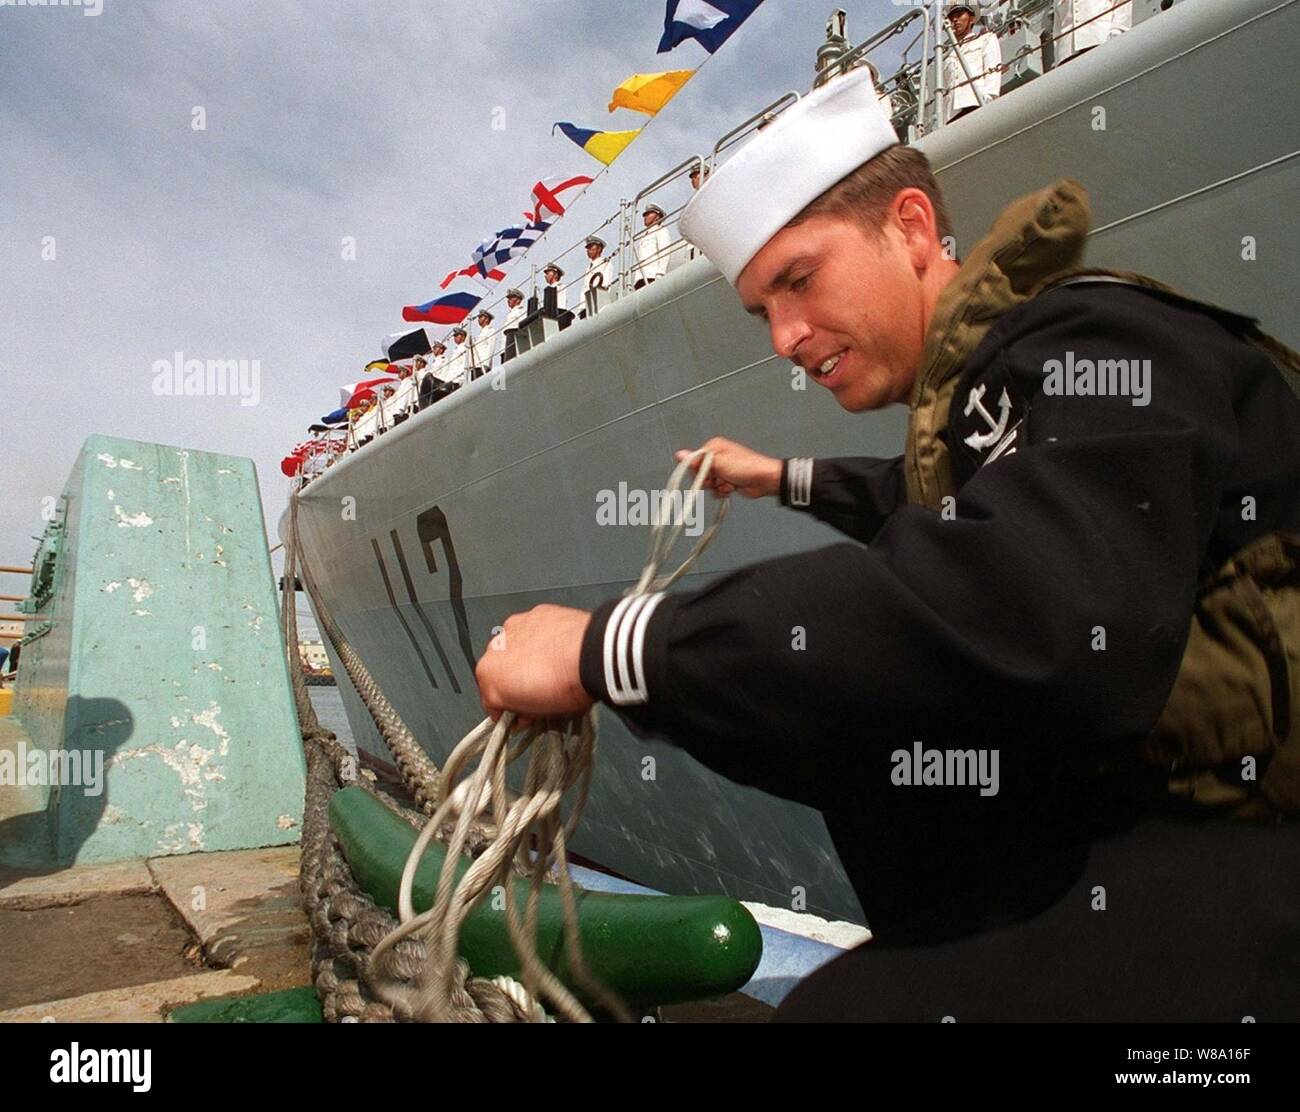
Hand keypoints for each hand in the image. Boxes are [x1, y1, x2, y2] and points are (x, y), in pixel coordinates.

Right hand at [475, 605, 593, 724]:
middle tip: (539, 693)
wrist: (593, 655)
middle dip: (515, 682)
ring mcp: (515, 627)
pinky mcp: (536, 612)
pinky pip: (534, 630)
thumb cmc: (567, 685)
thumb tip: (525, 714)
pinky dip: (542, 639)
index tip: (524, 716)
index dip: (510, 711)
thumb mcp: (541, 715)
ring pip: (515, 648)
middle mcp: (495, 647)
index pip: (492, 701)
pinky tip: (559, 649)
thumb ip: (524, 714)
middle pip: (501, 671)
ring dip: (527, 658)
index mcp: (488, 675)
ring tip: (551, 669)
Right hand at [675, 436, 781, 499]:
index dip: (698, 471)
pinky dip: (722, 491)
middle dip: (709, 481)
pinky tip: (731, 488)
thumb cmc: (745, 468)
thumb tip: (678, 454)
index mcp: (713, 448)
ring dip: (717, 487)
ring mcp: (721, 470)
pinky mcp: (726, 481)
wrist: (765, 480)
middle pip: (699, 473)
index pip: (694, 461)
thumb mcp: (719, 463)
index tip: (708, 474)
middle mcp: (716, 457)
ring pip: (707, 484)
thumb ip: (698, 461)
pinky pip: (715, 490)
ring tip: (729, 483)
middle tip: (719, 479)